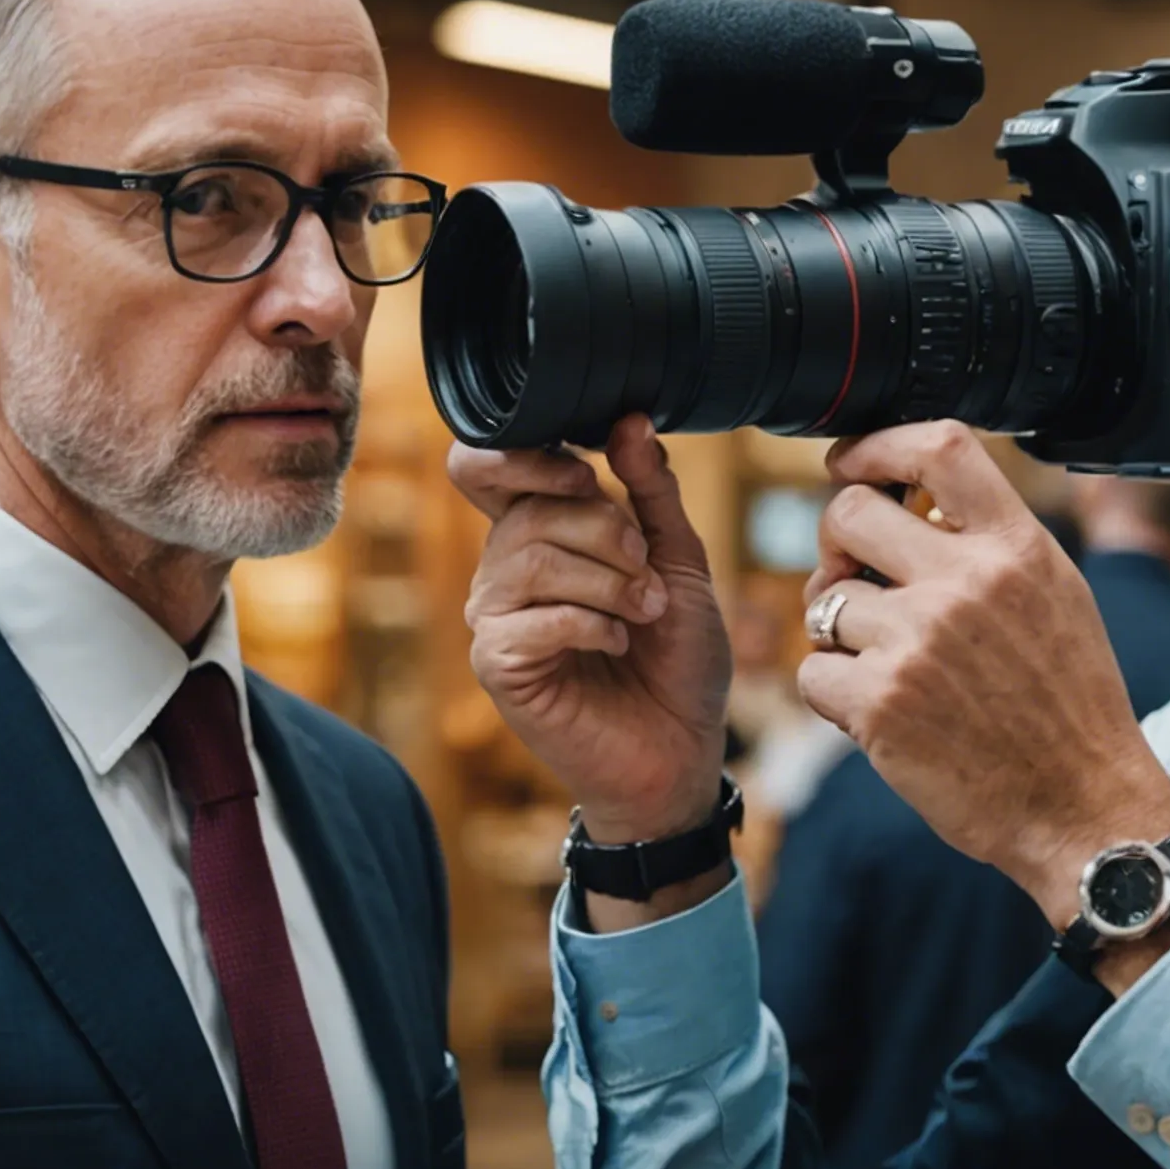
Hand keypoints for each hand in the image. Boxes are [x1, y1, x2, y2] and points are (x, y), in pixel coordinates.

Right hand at [450, 416, 730, 847]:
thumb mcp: (678, 561)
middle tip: (648, 576)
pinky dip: (590, 625)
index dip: (528, 457)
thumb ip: (651, 491)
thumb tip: (627, 421)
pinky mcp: (497, 664)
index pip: (488, 467)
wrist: (682, 747)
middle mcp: (504, 568)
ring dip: (607, 582)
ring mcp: (495, 617)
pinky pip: (530, 619)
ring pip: (529, 559)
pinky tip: (617, 645)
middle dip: (605, 532)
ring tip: (644, 614)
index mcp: (540, 532)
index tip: (591, 476)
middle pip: (527, 510)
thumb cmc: (677, 659)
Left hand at [797, 422, 1169, 918]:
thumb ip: (990, 544)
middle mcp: (967, 582)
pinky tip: (881, 715)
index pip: (939, 446)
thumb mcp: (1056, 597)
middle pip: (849, 512)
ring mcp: (919, 640)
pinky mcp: (881, 701)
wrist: (1086, 808)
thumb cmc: (1068, 709)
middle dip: (836, 546)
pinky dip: (833, 694)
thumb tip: (908, 501)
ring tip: (888, 668)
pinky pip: (813, 670)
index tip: (850, 463)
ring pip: (823, 600)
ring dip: (840, 634)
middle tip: (853, 583)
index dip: (875, 444)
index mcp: (1018, 548)